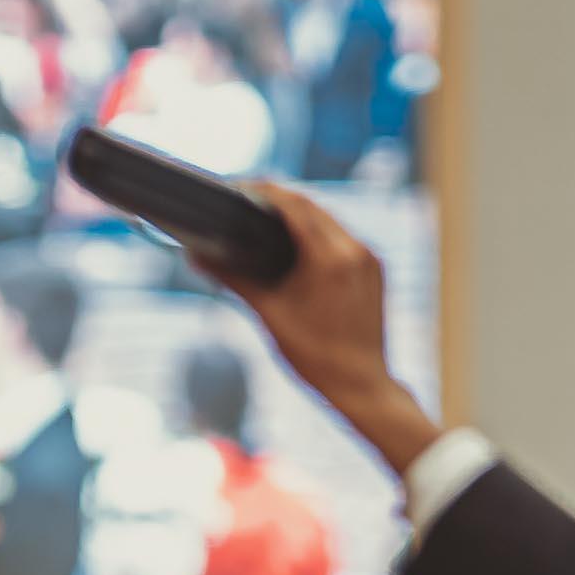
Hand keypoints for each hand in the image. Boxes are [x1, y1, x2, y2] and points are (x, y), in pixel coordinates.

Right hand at [215, 185, 441, 477]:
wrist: (362, 386)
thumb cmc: (314, 358)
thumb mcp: (270, 315)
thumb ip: (236, 280)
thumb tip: (198, 257)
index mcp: (330, 257)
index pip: (294, 205)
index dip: (265, 192)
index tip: (239, 188)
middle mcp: (355, 248)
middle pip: (313, 208)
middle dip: (280, 202)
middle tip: (248, 203)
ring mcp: (370, 257)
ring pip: (330, 222)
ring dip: (301, 218)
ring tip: (270, 224)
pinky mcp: (376, 269)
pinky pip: (344, 240)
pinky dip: (320, 237)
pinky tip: (300, 249)